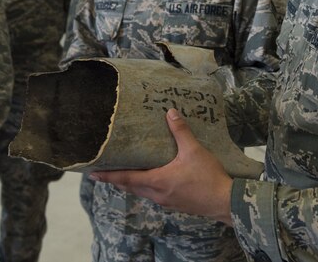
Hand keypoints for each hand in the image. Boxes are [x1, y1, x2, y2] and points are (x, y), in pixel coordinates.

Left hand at [91, 108, 233, 223]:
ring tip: (125, 172)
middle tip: (105, 171)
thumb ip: (180, 131)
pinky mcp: (174, 203)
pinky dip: (146, 186)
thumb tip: (170, 113)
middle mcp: (157, 194)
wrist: (224, 202)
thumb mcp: (194, 150)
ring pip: (142, 191)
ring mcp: (165, 201)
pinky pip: (153, 194)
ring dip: (131, 183)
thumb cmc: (207, 177)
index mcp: (157, 181)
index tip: (93, 174)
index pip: (125, 179)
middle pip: (130, 186)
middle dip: (117, 179)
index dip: (108, 176)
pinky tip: (151, 178)